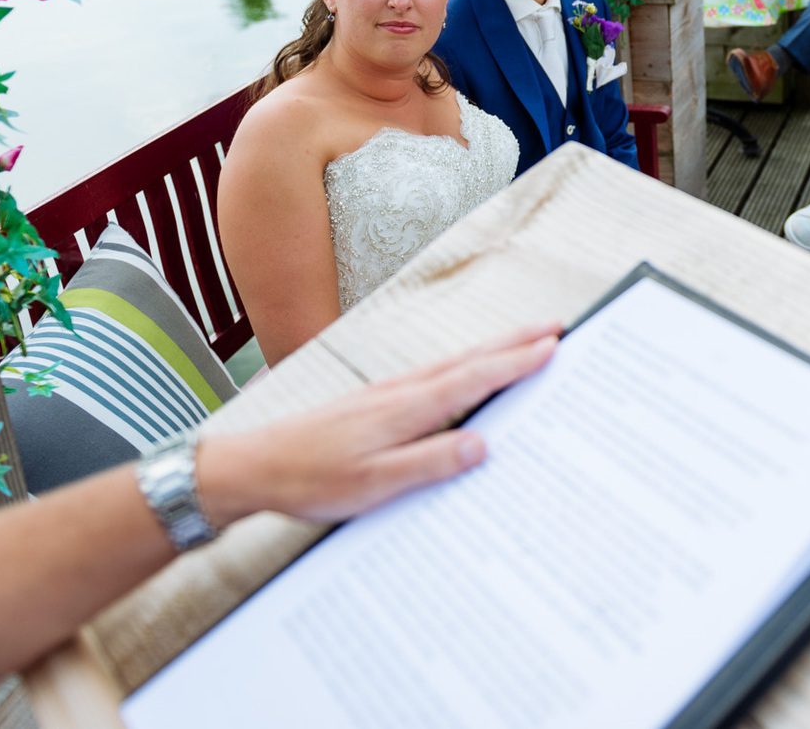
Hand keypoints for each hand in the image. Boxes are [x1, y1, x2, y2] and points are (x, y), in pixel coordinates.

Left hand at [196, 324, 560, 526]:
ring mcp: (387, 393)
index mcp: (406, 408)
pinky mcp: (375, 401)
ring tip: (523, 341)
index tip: (552, 345)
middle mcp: (400, 391)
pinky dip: (464, 366)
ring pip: (452, 364)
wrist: (254, 466)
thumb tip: (481, 443)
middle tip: (554, 326)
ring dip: (492, 350)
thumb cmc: (311, 479)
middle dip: (514, 342)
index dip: (515, 362)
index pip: (473, 379)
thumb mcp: (374, 484)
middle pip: (469, 359)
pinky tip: (464, 373)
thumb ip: (429, 463)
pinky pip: (433, 375)